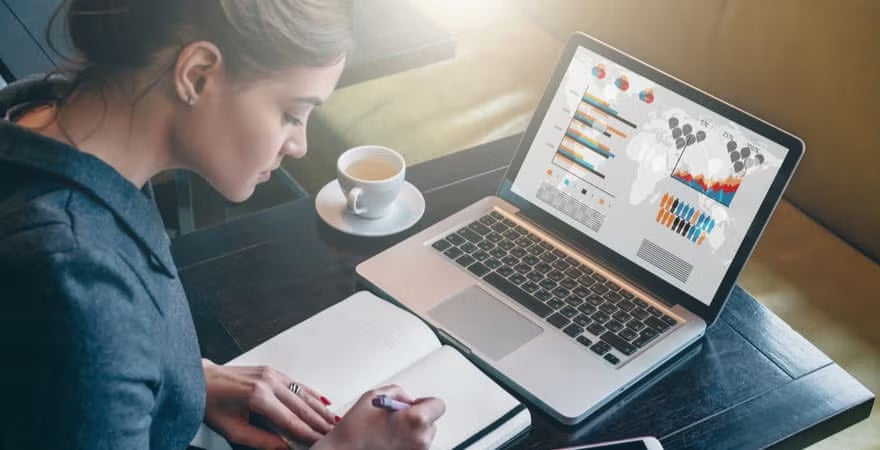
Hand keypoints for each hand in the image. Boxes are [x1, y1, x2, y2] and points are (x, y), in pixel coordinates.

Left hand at [202, 359, 337, 449]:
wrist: (199, 380)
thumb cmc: (211, 403)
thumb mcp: (232, 430)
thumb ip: (260, 440)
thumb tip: (283, 448)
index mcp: (258, 397)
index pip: (291, 420)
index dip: (308, 434)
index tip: (320, 442)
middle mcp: (268, 382)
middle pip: (302, 406)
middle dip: (320, 422)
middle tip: (334, 434)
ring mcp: (271, 374)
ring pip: (304, 394)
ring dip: (320, 409)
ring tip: (333, 422)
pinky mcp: (272, 371)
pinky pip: (297, 384)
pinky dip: (312, 394)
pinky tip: (323, 402)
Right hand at [313, 385, 445, 449]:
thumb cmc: (354, 430)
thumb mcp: (374, 396)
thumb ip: (397, 392)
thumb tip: (407, 399)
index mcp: (415, 419)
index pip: (438, 405)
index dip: (424, 403)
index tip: (414, 405)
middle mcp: (420, 439)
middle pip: (431, 422)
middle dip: (416, 418)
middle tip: (396, 419)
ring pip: (423, 436)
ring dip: (411, 432)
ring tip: (389, 432)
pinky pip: (414, 447)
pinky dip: (406, 443)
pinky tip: (388, 442)